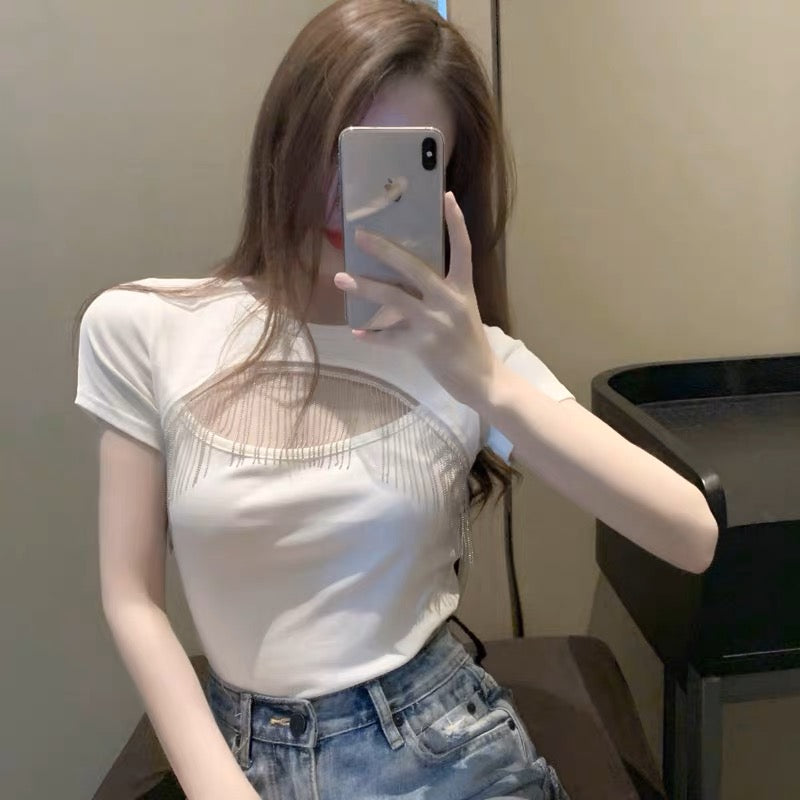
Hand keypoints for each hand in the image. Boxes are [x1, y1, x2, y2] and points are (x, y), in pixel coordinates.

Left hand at [332, 191, 498, 408]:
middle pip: (413, 267)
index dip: (456, 223)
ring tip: (341, 279)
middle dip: (384, 250)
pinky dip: (372, 336)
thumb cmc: (468, 342)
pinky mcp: (423, 346)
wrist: (482, 380)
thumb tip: (405, 277)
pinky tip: (357, 332)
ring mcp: (435, 323)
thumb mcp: (463, 309)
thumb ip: (440, 292)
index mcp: (463, 288)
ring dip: (365, 288)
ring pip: (394, 298)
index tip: (446, 196)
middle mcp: (449, 301)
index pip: (462, 249)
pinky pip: (390, 337)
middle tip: (360, 236)